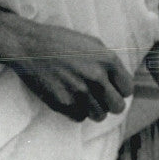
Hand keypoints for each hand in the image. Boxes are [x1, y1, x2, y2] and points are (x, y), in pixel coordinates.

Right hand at [6, 19, 132, 122]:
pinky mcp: (63, 104)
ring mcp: (80, 92)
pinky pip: (79, 117)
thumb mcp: (92, 43)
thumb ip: (109, 62)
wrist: (31, 46)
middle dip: (110, 103)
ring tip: (83, 97)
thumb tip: (119, 80)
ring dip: (93, 109)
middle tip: (100, 97)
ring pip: (99, 116)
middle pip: (118, 107)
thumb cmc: (61, 41)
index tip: (112, 88)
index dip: (120, 90)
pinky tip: (69, 97)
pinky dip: (76, 111)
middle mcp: (97, 77)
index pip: (128, 89)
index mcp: (108, 60)